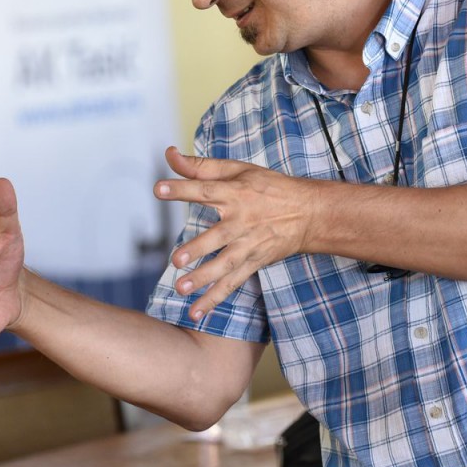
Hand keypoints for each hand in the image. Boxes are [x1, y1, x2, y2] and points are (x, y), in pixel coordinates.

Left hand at [154, 147, 317, 319]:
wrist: (308, 213)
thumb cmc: (269, 187)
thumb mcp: (238, 170)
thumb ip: (201, 166)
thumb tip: (169, 155)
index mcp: (236, 193)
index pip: (205, 190)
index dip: (182, 189)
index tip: (158, 189)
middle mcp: (241, 220)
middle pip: (217, 236)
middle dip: (197, 249)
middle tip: (176, 259)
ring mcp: (249, 244)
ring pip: (224, 264)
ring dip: (203, 278)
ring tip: (181, 288)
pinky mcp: (254, 262)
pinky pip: (232, 282)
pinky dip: (215, 298)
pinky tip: (197, 311)